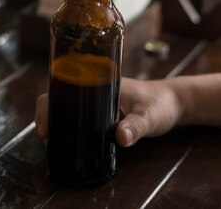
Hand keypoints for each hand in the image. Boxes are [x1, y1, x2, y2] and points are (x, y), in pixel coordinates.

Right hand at [35, 77, 182, 146]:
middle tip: (46, 135)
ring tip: (50, 139)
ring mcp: (97, 99)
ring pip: (67, 105)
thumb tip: (120, 138)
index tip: (45, 124)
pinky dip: (67, 122)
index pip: (64, 84)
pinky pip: (78, 113)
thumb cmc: (162, 105)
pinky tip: (64, 137)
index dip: (48, 102)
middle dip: (47, 113)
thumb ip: (136, 127)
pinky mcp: (102, 110)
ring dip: (55, 118)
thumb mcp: (149, 117)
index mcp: (99, 81)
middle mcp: (94, 87)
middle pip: (60, 95)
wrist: (175, 103)